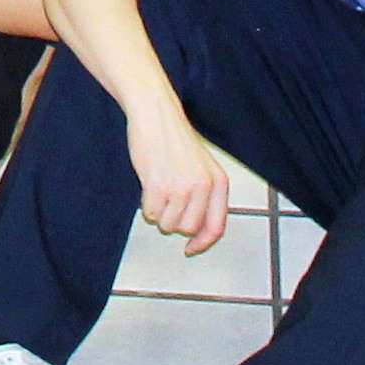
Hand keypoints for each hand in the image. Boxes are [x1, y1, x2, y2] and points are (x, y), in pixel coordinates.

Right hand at [126, 102, 230, 247]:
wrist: (155, 115)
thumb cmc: (175, 139)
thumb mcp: (201, 167)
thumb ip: (204, 197)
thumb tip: (196, 232)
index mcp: (218, 183)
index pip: (216, 227)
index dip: (202, 243)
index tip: (189, 248)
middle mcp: (203, 187)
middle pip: (188, 228)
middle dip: (174, 221)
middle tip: (167, 203)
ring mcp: (180, 187)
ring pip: (167, 224)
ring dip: (159, 212)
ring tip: (158, 189)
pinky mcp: (158, 186)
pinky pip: (149, 213)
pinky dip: (145, 205)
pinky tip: (148, 185)